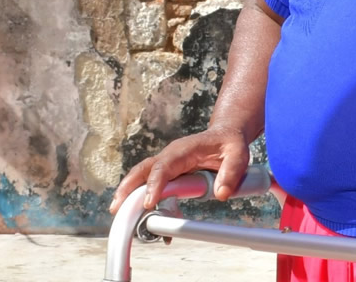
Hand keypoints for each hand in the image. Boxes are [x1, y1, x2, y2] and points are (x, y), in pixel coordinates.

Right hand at [108, 127, 250, 213]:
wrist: (226, 136)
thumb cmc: (231, 143)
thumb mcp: (238, 153)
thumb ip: (232, 172)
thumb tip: (221, 194)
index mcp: (183, 150)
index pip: (164, 166)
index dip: (154, 183)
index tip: (149, 202)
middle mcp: (170, 156)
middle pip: (142, 170)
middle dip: (128, 188)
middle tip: (117, 208)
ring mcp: (167, 165)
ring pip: (142, 178)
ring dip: (129, 195)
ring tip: (121, 215)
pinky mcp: (168, 175)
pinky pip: (153, 188)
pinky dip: (145, 202)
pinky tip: (147, 220)